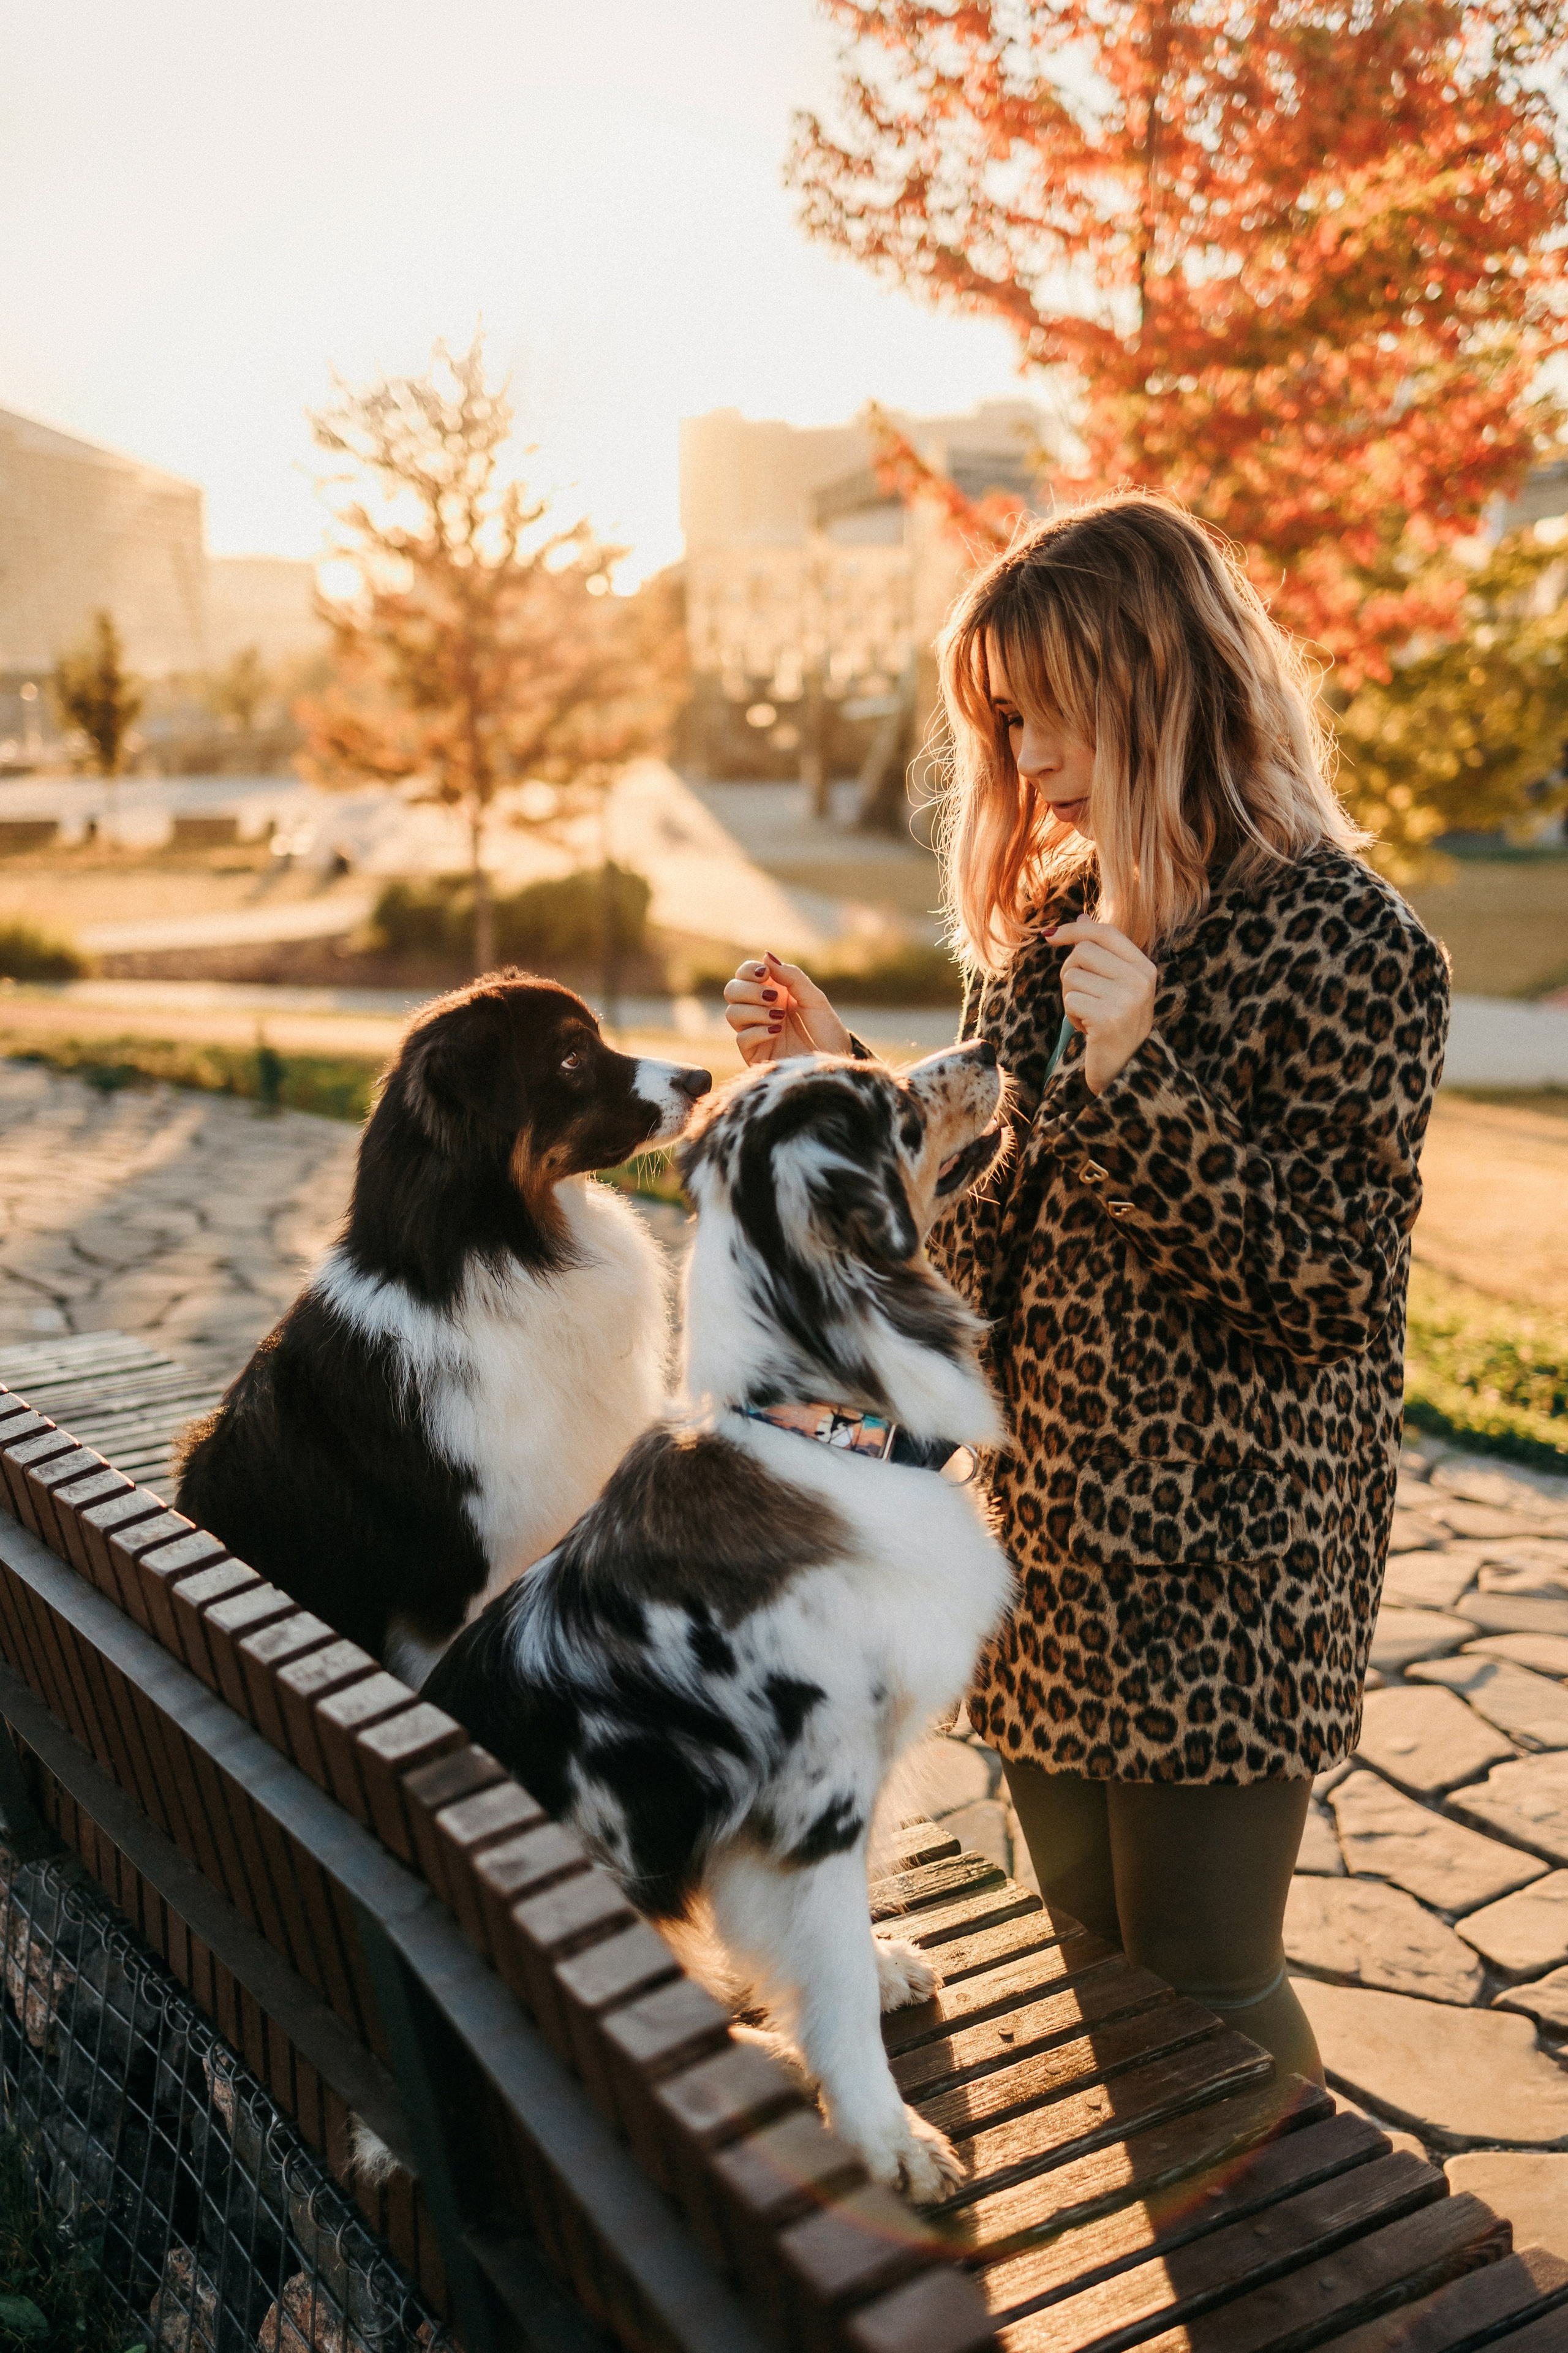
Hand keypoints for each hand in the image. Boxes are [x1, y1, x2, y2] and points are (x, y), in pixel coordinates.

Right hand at [723, 952, 852, 1065]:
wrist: (833, 1064)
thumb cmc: (827, 1031)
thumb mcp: (815, 1000)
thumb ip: (793, 977)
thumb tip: (767, 956)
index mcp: (773, 992)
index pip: (744, 974)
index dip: (748, 970)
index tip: (766, 974)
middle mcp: (759, 1010)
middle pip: (731, 991)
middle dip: (749, 990)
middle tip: (774, 998)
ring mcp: (755, 1032)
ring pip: (731, 1013)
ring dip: (754, 1011)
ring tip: (779, 1017)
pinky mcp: (754, 1053)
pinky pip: (741, 1038)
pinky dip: (758, 1031)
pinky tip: (777, 1031)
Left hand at [1048, 918, 1156, 1094]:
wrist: (1124, 1071)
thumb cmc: (1115, 1025)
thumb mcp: (1115, 985)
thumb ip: (1101, 952)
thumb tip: (1080, 916)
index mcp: (1145, 968)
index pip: (1105, 932)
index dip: (1074, 929)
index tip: (1050, 936)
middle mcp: (1140, 980)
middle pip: (1083, 951)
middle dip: (1070, 973)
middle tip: (1082, 998)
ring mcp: (1127, 999)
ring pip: (1072, 976)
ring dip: (1070, 997)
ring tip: (1088, 1015)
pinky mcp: (1108, 1018)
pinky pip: (1070, 999)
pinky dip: (1071, 1015)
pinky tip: (1087, 1028)